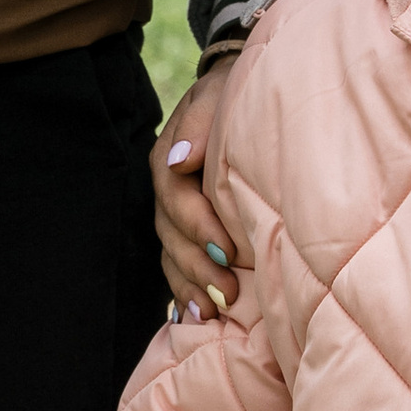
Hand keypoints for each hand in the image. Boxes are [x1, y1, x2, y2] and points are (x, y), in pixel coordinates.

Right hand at [153, 58, 246, 322]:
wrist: (242, 94)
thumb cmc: (235, 94)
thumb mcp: (217, 97)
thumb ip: (200, 125)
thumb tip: (179, 161)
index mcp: (170, 158)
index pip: (176, 198)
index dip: (200, 227)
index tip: (230, 251)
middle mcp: (168, 188)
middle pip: (171, 235)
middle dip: (198, 266)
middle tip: (229, 293)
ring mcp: (175, 211)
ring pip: (171, 254)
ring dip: (189, 285)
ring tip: (210, 313)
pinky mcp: (189, 227)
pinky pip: (177, 263)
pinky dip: (185, 289)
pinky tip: (197, 315)